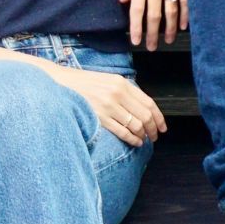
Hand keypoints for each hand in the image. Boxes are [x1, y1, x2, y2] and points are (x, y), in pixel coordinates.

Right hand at [46, 65, 165, 146]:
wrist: (62, 84)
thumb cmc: (85, 84)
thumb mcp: (108, 81)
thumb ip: (125, 91)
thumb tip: (143, 109)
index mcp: (122, 83)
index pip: (148, 102)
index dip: (159, 117)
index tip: (162, 127)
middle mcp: (117, 93)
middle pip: (144, 116)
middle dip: (153, 129)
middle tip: (155, 137)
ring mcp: (108, 106)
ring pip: (136, 125)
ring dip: (143, 135)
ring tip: (144, 140)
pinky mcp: (100, 117)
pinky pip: (122, 132)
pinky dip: (132, 139)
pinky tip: (135, 142)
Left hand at [121, 0, 185, 49]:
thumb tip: (125, 0)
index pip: (137, 9)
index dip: (136, 27)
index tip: (135, 41)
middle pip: (154, 14)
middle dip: (152, 33)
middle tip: (150, 46)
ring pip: (171, 9)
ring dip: (169, 28)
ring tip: (167, 40)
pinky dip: (186, 13)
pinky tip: (184, 24)